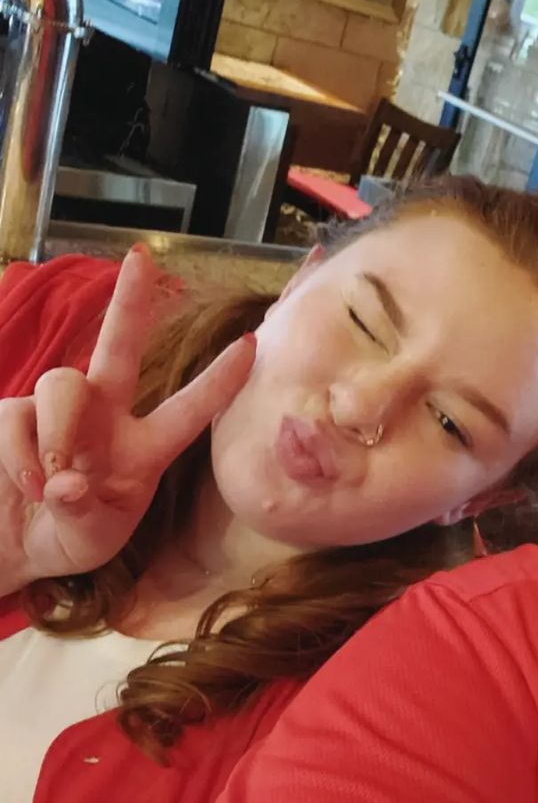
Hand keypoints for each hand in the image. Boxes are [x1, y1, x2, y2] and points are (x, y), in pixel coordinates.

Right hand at [0, 246, 255, 588]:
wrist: (13, 544)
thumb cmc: (68, 539)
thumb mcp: (88, 539)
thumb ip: (83, 514)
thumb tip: (67, 483)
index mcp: (144, 450)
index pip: (187, 412)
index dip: (217, 381)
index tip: (250, 345)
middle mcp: (106, 418)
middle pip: (118, 348)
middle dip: (129, 302)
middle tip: (141, 258)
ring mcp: (59, 411)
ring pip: (64, 383)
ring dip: (57, 433)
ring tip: (49, 483)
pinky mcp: (15, 412)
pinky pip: (20, 418)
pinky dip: (21, 454)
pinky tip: (24, 483)